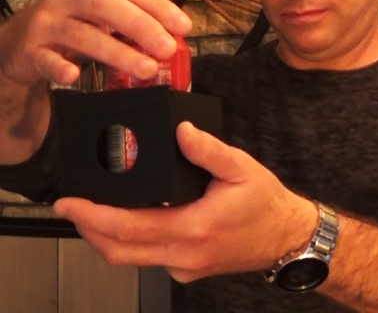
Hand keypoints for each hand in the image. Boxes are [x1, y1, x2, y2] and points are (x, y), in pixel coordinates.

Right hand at [0, 0, 189, 86]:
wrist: (17, 45)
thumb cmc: (69, 30)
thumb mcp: (99, 21)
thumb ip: (129, 27)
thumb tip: (173, 41)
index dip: (157, 6)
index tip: (183, 26)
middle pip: (106, 6)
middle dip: (141, 26)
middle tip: (167, 48)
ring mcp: (46, 23)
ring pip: (83, 35)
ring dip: (117, 52)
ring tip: (147, 69)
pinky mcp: (29, 50)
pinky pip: (45, 59)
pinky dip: (60, 67)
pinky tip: (74, 76)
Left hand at [53, 122, 316, 282]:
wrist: (286, 238)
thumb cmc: (266, 205)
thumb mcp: (242, 168)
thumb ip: (208, 150)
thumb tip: (181, 131)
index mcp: (194, 227)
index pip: (129, 227)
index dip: (92, 215)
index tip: (69, 202)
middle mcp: (184, 254)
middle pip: (118, 250)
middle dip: (87, 228)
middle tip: (69, 206)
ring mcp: (184, 267)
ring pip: (130, 258)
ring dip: (104, 237)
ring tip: (92, 211)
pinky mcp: (187, 270)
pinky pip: (148, 259)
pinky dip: (129, 242)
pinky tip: (129, 221)